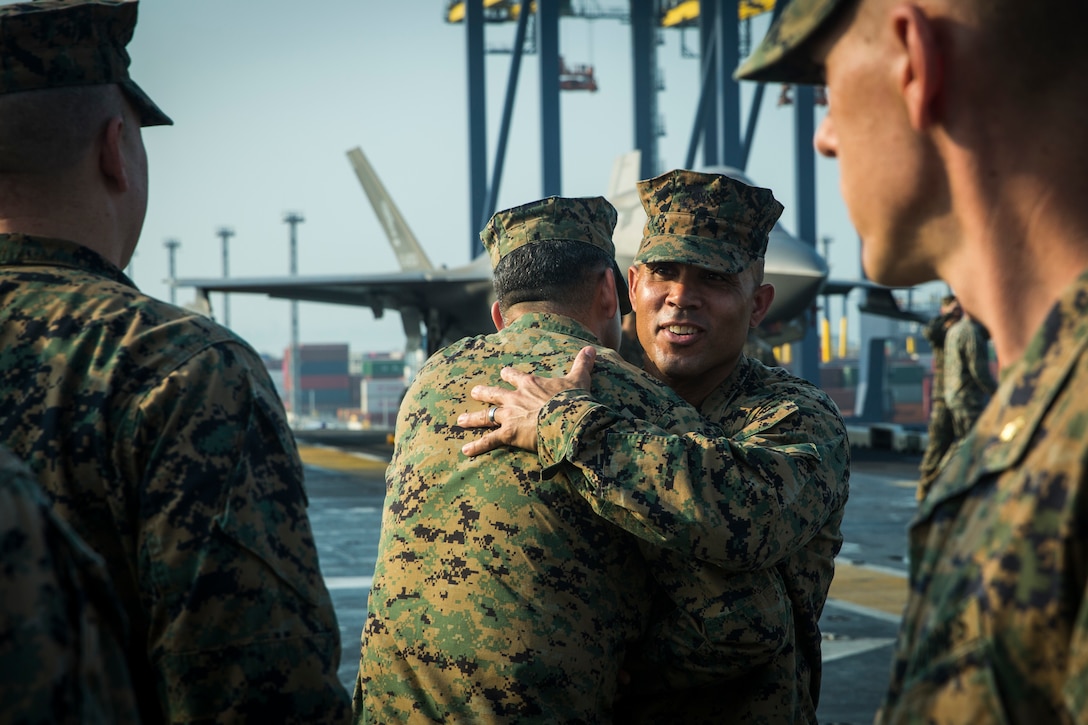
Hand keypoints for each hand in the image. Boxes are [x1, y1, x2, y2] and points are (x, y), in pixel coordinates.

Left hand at [457, 346, 596, 456]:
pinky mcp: (508, 434)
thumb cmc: (573, 399)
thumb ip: (582, 364)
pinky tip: (466, 451)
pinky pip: (489, 441)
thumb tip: (592, 349)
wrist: (568, 418)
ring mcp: (509, 416)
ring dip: (473, 418)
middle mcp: (515, 397)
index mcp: (530, 383)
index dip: (509, 375)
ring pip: (486, 415)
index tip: (503, 373)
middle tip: (473, 392)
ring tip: (461, 420)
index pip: (515, 376)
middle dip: (483, 393)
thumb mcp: (579, 379)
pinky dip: (477, 446)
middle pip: (494, 394)